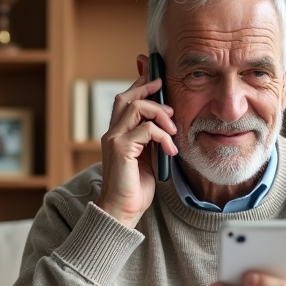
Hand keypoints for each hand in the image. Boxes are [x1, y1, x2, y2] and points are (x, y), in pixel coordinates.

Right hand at [97, 63, 177, 228]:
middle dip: (148, 88)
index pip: (126, 101)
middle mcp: (112, 133)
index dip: (139, 84)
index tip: (155, 74)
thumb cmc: (135, 188)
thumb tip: (166, 121)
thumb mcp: (149, 157)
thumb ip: (152, 138)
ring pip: (137, 108)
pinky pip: (147, 129)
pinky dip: (163, 136)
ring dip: (160, 114)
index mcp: (117, 134)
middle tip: (164, 86)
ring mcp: (114, 139)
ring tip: (173, 130)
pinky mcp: (121, 148)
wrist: (123, 210)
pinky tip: (171, 150)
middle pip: (127, 97)